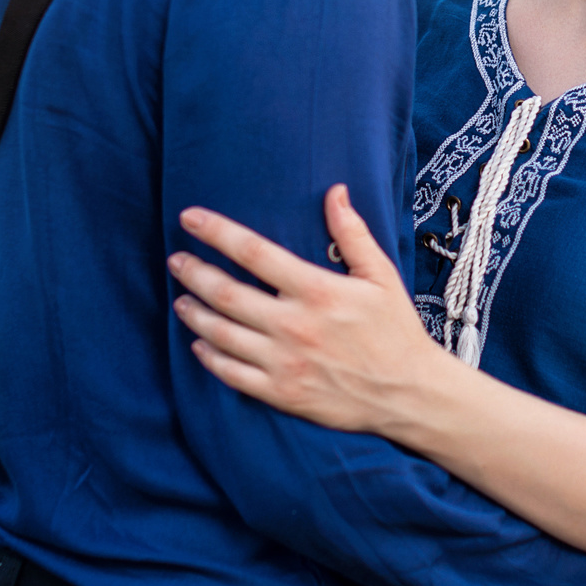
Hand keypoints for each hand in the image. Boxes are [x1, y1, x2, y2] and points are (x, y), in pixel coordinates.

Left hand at [169, 187, 442, 435]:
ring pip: (222, 334)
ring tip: (181, 299)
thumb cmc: (396, 330)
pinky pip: (232, 374)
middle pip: (227, 293)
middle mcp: (294, 325)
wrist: (409, 393)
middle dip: (194, 272)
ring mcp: (285, 362)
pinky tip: (200, 344)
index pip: (254, 252)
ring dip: (195, 314)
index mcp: (317, 291)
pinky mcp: (282, 393)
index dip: (216, 231)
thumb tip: (335, 192)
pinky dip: (210, 357)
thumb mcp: (381, 275)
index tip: (189, 218)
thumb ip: (353, 234)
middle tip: (176, 260)